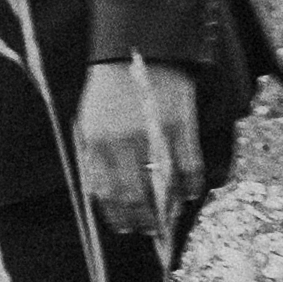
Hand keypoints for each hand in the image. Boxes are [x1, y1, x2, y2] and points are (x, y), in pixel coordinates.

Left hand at [74, 59, 202, 236]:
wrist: (138, 51)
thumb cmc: (110, 89)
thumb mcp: (91, 120)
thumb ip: (96, 153)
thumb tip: (103, 191)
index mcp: (97, 141)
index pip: (105, 191)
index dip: (116, 213)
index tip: (123, 227)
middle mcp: (123, 142)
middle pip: (133, 195)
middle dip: (140, 219)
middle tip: (147, 231)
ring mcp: (153, 135)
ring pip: (162, 185)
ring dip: (165, 209)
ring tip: (167, 219)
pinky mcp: (180, 126)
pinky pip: (189, 166)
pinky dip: (191, 184)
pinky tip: (190, 192)